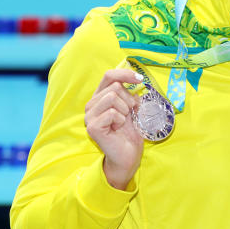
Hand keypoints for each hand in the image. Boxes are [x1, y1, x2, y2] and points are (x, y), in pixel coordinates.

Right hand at [85, 68, 144, 188]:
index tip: (140, 78)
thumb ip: (131, 94)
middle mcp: (91, 105)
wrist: (128, 154)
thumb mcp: (133, 108)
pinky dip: (121, 120)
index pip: (109, 76)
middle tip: (129, 114)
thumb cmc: (131, 132)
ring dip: (125, 110)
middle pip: (115, 87)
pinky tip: (118, 128)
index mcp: (100, 97)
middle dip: (129, 100)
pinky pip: (112, 113)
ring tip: (123, 122)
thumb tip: (137, 80)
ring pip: (112, 97)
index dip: (125, 74)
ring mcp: (89, 116)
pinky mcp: (92, 126)